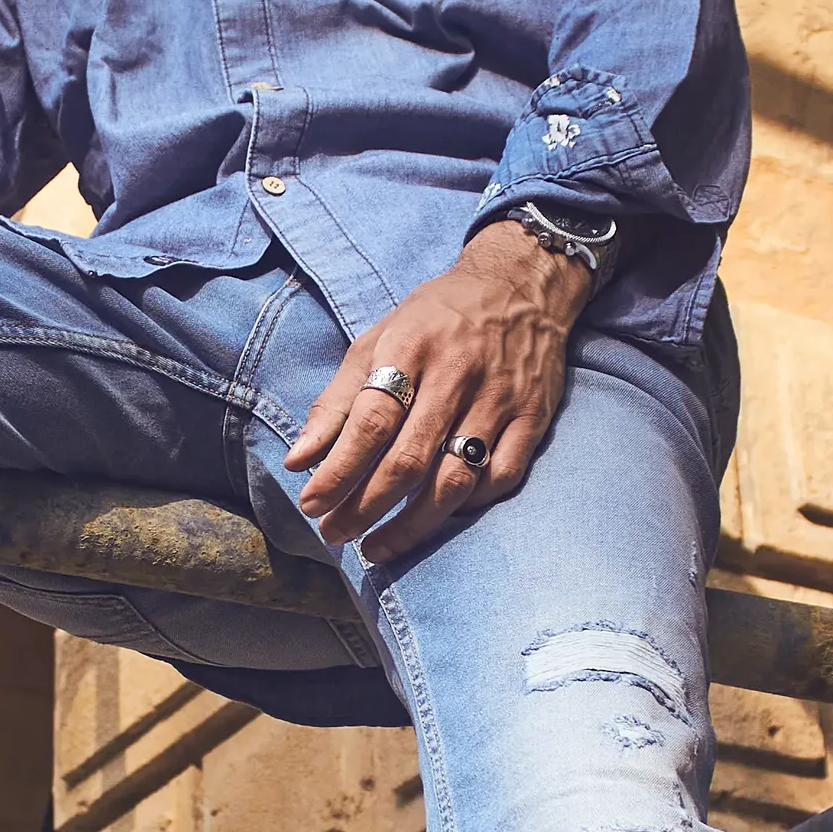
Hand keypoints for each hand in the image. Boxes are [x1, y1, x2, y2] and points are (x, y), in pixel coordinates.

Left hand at [286, 221, 590, 557]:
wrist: (522, 284)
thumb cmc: (436, 318)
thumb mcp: (378, 340)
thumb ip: (337, 401)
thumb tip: (298, 460)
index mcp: (411, 348)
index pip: (371, 421)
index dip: (339, 471)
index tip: (311, 505)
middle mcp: (458, 375)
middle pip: (409, 460)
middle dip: (365, 508)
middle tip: (335, 536)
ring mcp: (500, 399)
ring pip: (454, 480)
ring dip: (411, 525)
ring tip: (376, 547)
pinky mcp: (534, 417)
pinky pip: (500, 478)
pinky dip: (465, 507)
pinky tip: (435, 520)